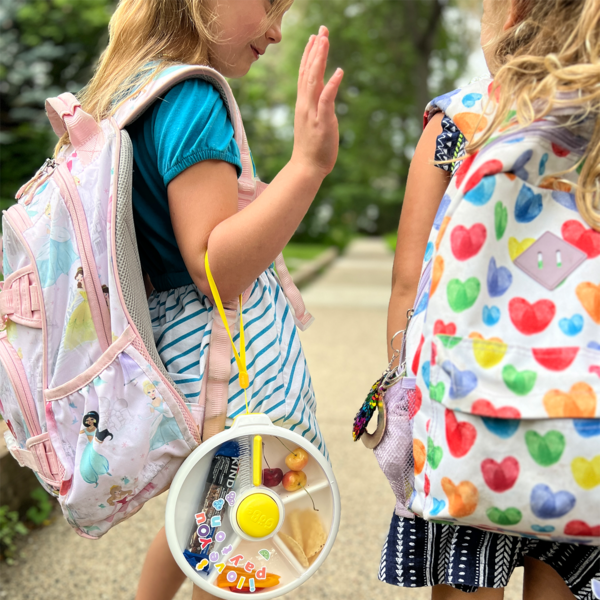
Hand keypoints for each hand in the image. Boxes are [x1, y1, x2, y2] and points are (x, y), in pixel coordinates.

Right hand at [291, 26, 343, 178]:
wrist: (306, 167)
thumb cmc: (312, 148)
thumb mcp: (313, 122)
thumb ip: (318, 107)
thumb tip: (324, 95)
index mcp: (304, 104)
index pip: (305, 74)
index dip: (309, 55)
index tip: (314, 37)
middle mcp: (305, 104)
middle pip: (308, 72)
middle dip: (315, 50)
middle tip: (321, 30)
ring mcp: (312, 113)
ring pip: (314, 81)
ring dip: (320, 60)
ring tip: (325, 40)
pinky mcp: (322, 122)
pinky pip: (326, 100)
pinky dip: (332, 85)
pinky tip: (339, 71)